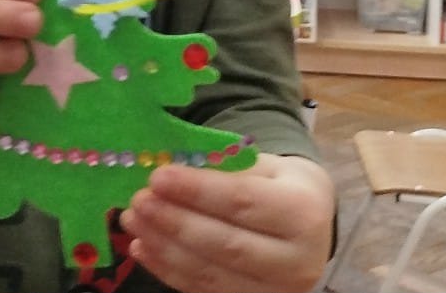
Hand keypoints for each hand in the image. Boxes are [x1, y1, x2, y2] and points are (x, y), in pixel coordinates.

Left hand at [121, 153, 336, 292]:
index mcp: (303, 214)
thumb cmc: (282, 187)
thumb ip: (224, 169)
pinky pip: (202, 290)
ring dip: (163, 246)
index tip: (158, 176)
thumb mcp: (265, 166)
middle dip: (175, 222)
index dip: (197, 190)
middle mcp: (296, 260)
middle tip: (139, 200)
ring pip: (210, 273)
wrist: (312, 225)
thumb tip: (169, 169)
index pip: (242, 202)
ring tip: (133, 220)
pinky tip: (143, 246)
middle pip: (225, 244)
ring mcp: (276, 290)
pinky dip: (167, 269)